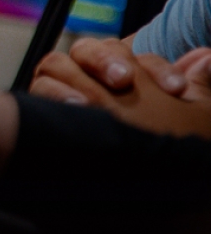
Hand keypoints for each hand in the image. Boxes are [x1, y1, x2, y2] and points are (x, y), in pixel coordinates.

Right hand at [31, 44, 210, 137]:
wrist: (142, 184)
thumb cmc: (162, 147)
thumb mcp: (192, 118)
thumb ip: (200, 86)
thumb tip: (208, 56)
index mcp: (126, 73)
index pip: (136, 56)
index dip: (155, 67)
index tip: (175, 88)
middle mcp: (92, 77)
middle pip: (89, 49)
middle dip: (106, 60)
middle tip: (125, 80)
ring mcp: (66, 89)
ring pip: (59, 63)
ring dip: (79, 74)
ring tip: (95, 97)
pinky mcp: (47, 107)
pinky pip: (40, 87)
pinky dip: (56, 93)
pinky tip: (76, 107)